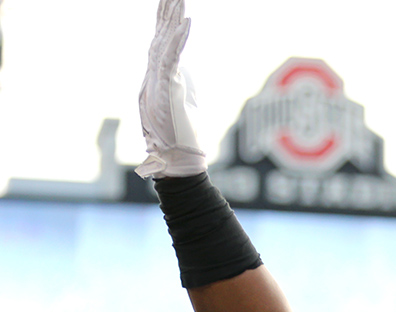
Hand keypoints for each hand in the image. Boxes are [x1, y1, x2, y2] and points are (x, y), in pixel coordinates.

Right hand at [135, 0, 205, 178]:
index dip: (166, 23)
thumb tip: (182, 76)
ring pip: (164, 41)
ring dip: (172, 19)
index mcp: (160, 76)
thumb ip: (178, 85)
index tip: (172, 4)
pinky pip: (172, 57)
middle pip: (160, 35)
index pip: (162, 43)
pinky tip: (186, 22)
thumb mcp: (179, 101)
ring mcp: (159, 79)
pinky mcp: (166, 86)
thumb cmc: (179, 135)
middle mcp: (155, 73)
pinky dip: (179, 39)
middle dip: (166, 13)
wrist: (175, 157)